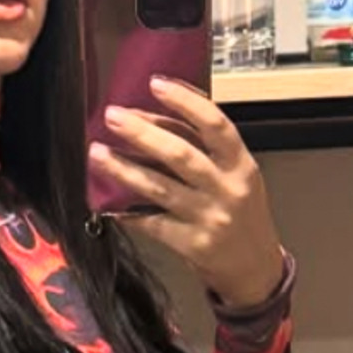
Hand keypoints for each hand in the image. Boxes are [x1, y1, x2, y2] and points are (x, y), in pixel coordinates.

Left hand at [93, 78, 284, 310]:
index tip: (156, 83)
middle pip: (180, 154)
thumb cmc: (241, 213)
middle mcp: (227, 189)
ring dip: (124, 168)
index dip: (185, 101)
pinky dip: (128, 212)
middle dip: (142, 132)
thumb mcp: (237, 176)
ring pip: (159, 188)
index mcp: (241, 165)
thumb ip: (205, 149)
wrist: (256, 269)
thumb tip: (151, 117)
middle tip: (112, 116)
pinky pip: (152, 223)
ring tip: (97, 153)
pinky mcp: (192, 245)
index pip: (215, 125)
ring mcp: (209, 218)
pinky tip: (108, 203)